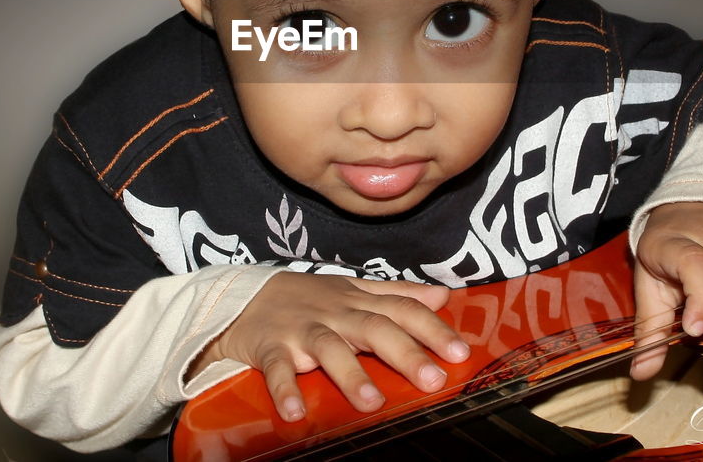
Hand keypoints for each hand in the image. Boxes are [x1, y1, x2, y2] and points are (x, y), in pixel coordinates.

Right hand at [191, 272, 470, 421]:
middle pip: (375, 329)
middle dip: (405, 353)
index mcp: (358, 301)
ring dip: (350, 374)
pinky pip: (277, 369)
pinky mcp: (270, 348)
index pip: (402, 310)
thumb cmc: (307, 299)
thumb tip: (442, 296)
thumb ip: (398, 294)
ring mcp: (302, 331)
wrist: (241, 296)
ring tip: (372, 403)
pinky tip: (296, 412)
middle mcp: (335, 314)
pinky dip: (285, 389)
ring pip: (329, 349)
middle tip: (432, 379)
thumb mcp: (353, 289)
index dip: (432, 328)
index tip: (460, 352)